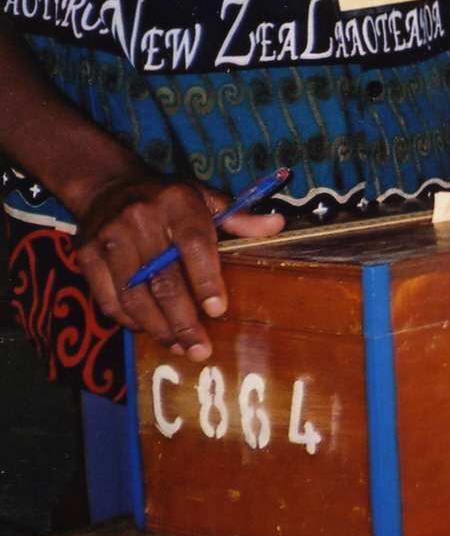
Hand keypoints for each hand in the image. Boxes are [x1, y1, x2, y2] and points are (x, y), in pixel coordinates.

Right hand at [74, 171, 284, 361]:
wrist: (108, 186)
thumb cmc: (168, 199)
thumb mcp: (205, 198)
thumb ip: (239, 218)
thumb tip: (277, 225)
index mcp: (176, 203)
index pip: (194, 244)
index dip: (206, 280)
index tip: (218, 311)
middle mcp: (140, 219)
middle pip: (163, 278)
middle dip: (183, 320)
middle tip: (199, 349)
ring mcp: (109, 238)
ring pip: (133, 294)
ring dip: (157, 327)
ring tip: (179, 347)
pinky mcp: (86, 255)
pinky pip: (108, 298)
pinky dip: (129, 320)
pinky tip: (149, 331)